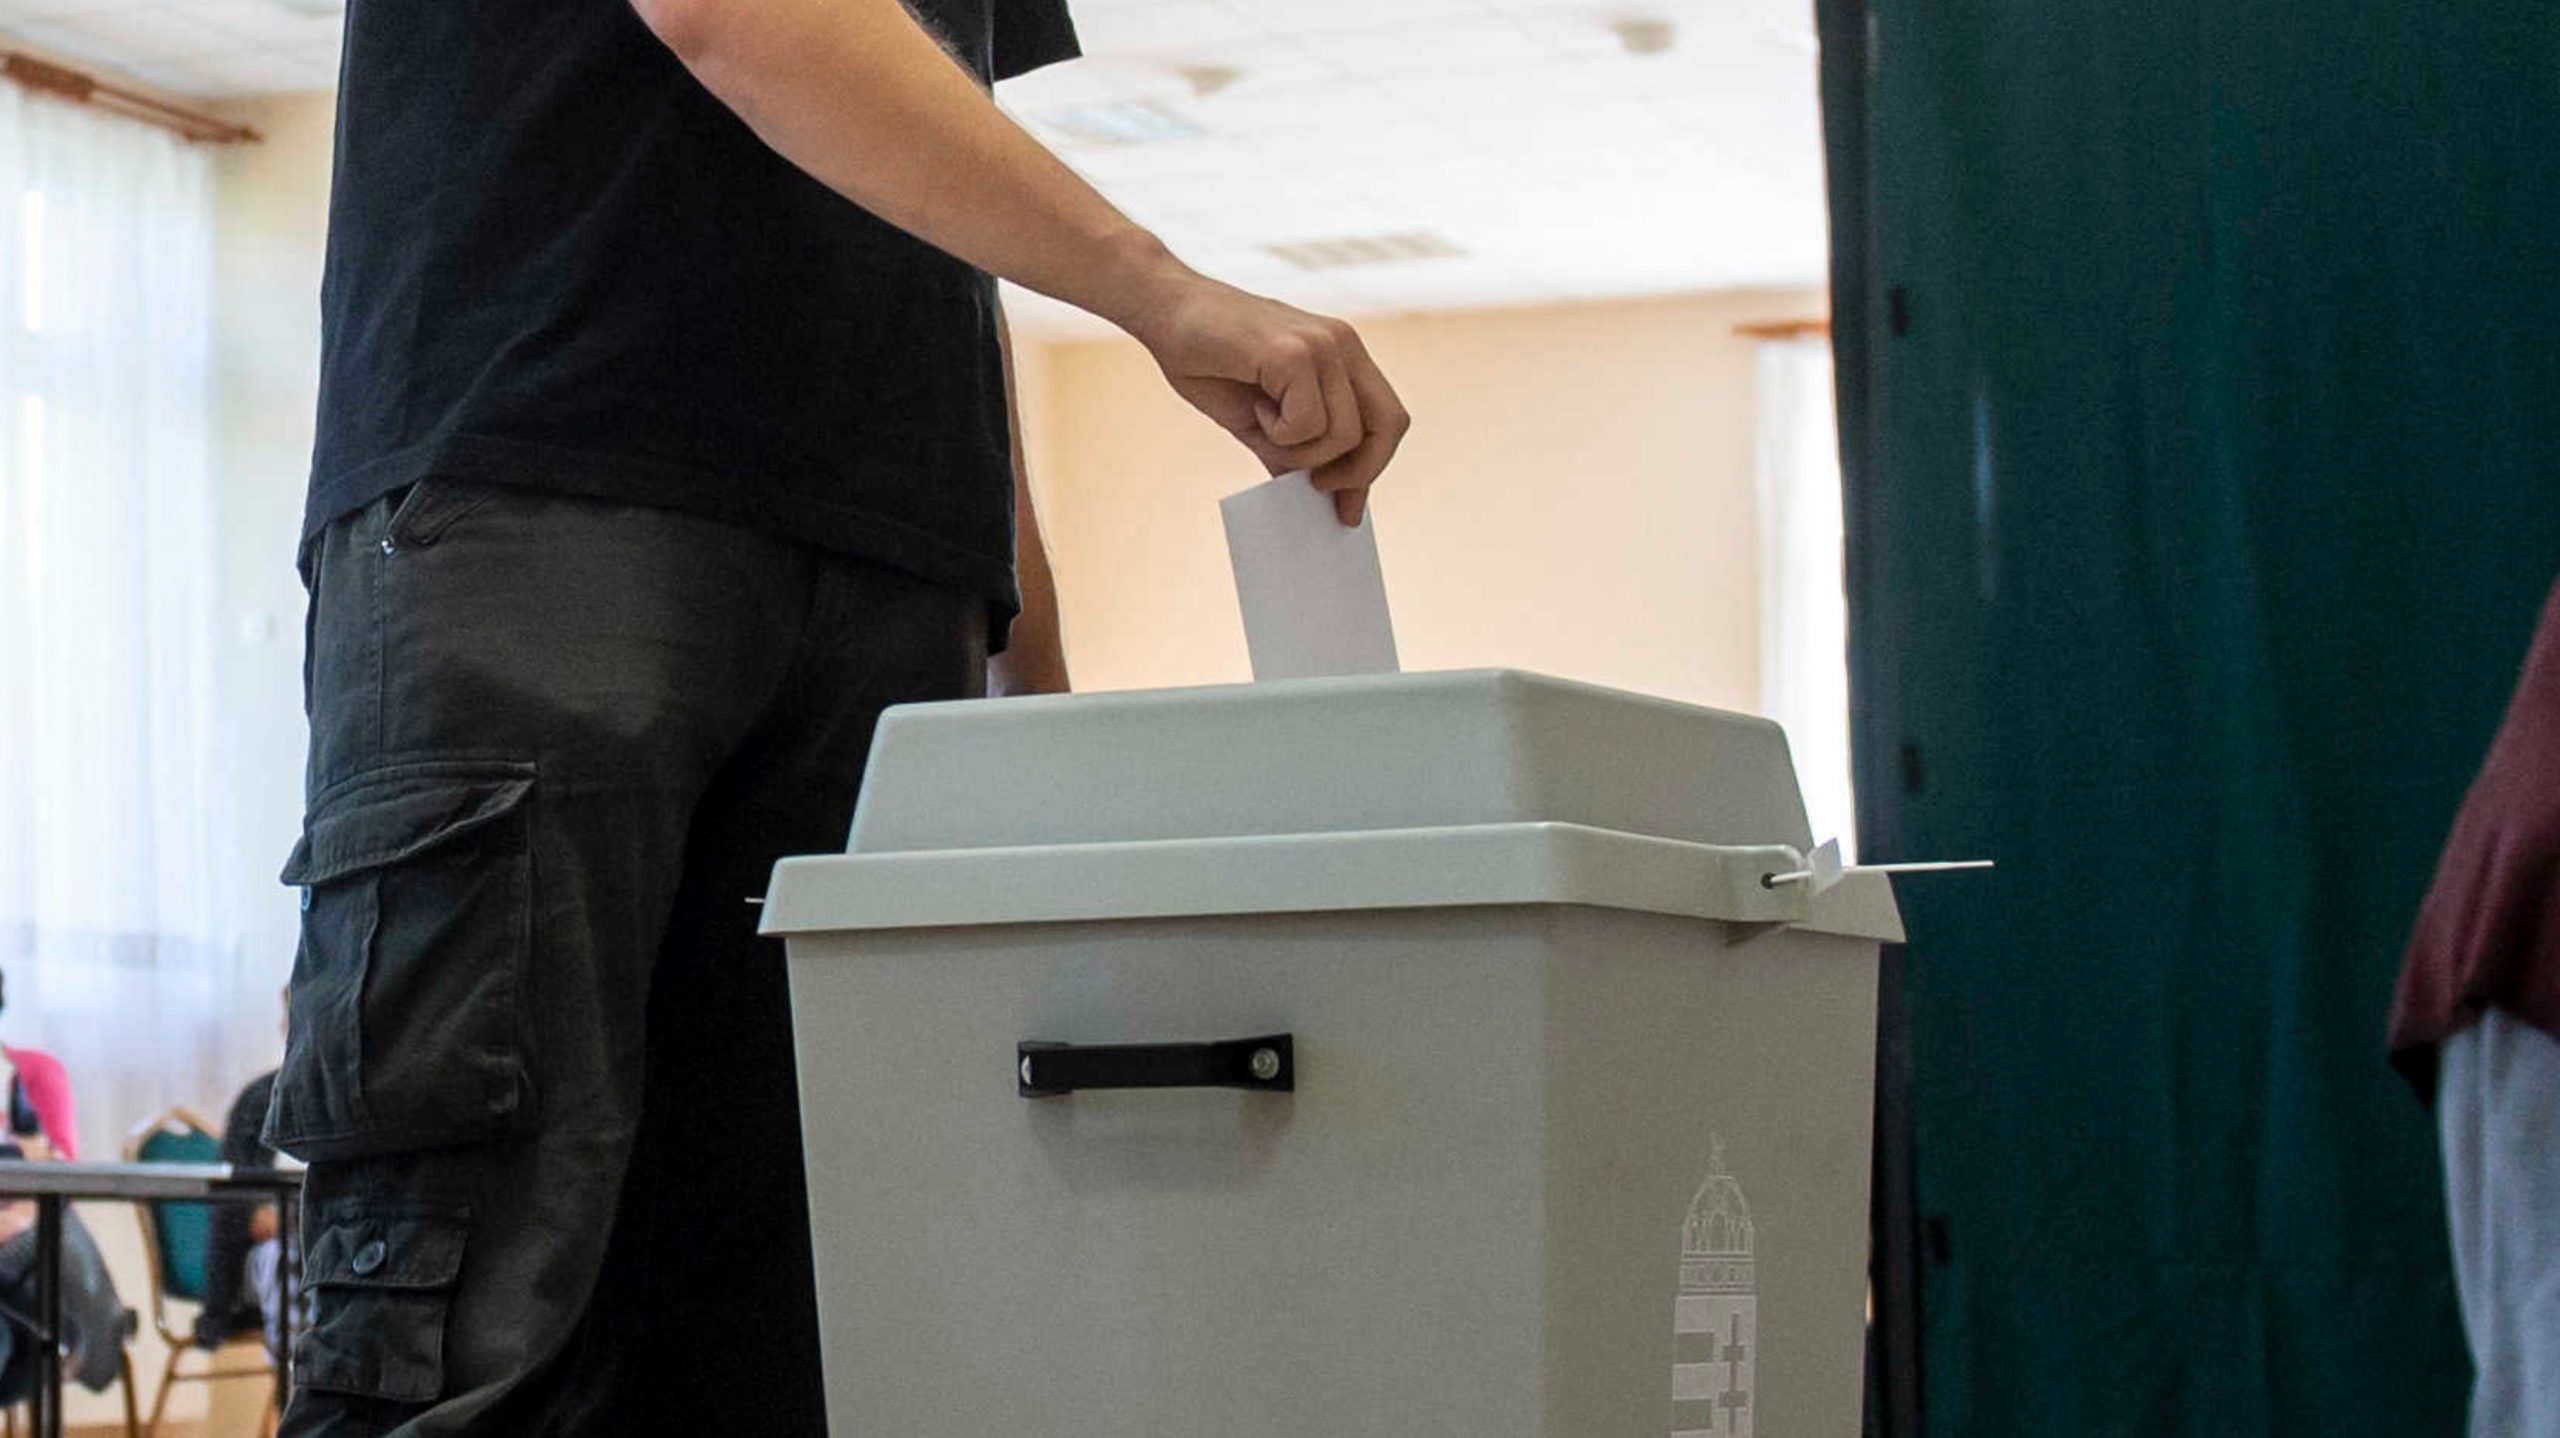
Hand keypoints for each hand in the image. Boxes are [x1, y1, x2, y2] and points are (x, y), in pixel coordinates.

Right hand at [1124, 268, 1409, 524]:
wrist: (1166, 312)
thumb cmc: (1210, 360)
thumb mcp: (1263, 418)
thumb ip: (1297, 450)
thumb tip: (1320, 498)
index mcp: (1344, 356)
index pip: (1388, 419)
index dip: (1372, 467)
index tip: (1347, 508)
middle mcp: (1343, 346)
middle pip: (1387, 426)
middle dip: (1356, 472)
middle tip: (1314, 486)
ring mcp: (1322, 346)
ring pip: (1342, 435)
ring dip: (1297, 451)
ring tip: (1263, 423)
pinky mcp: (1293, 353)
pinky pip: (1306, 425)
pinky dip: (1276, 433)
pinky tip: (1255, 405)